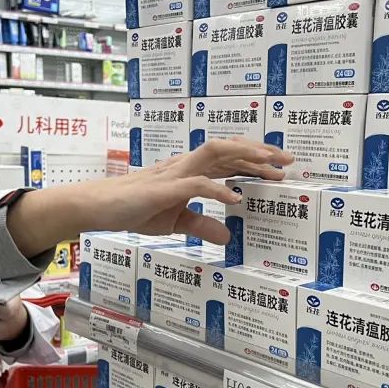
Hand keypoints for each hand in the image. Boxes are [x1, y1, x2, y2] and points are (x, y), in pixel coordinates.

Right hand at [80, 138, 292, 243]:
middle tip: (288, 161)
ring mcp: (175, 173)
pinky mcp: (164, 188)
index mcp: (190, 170)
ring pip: (215, 154)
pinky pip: (196, 183)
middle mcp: (186, 165)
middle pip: (229, 149)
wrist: (99, 207)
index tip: (281, 167)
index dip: (256, 159)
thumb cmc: (134, 208)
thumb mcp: (175, 221)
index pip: (229, 158)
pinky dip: (218, 190)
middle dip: (260, 152)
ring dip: (243, 158)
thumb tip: (227, 238)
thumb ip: (201, 224)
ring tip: (268, 167)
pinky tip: (236, 199)